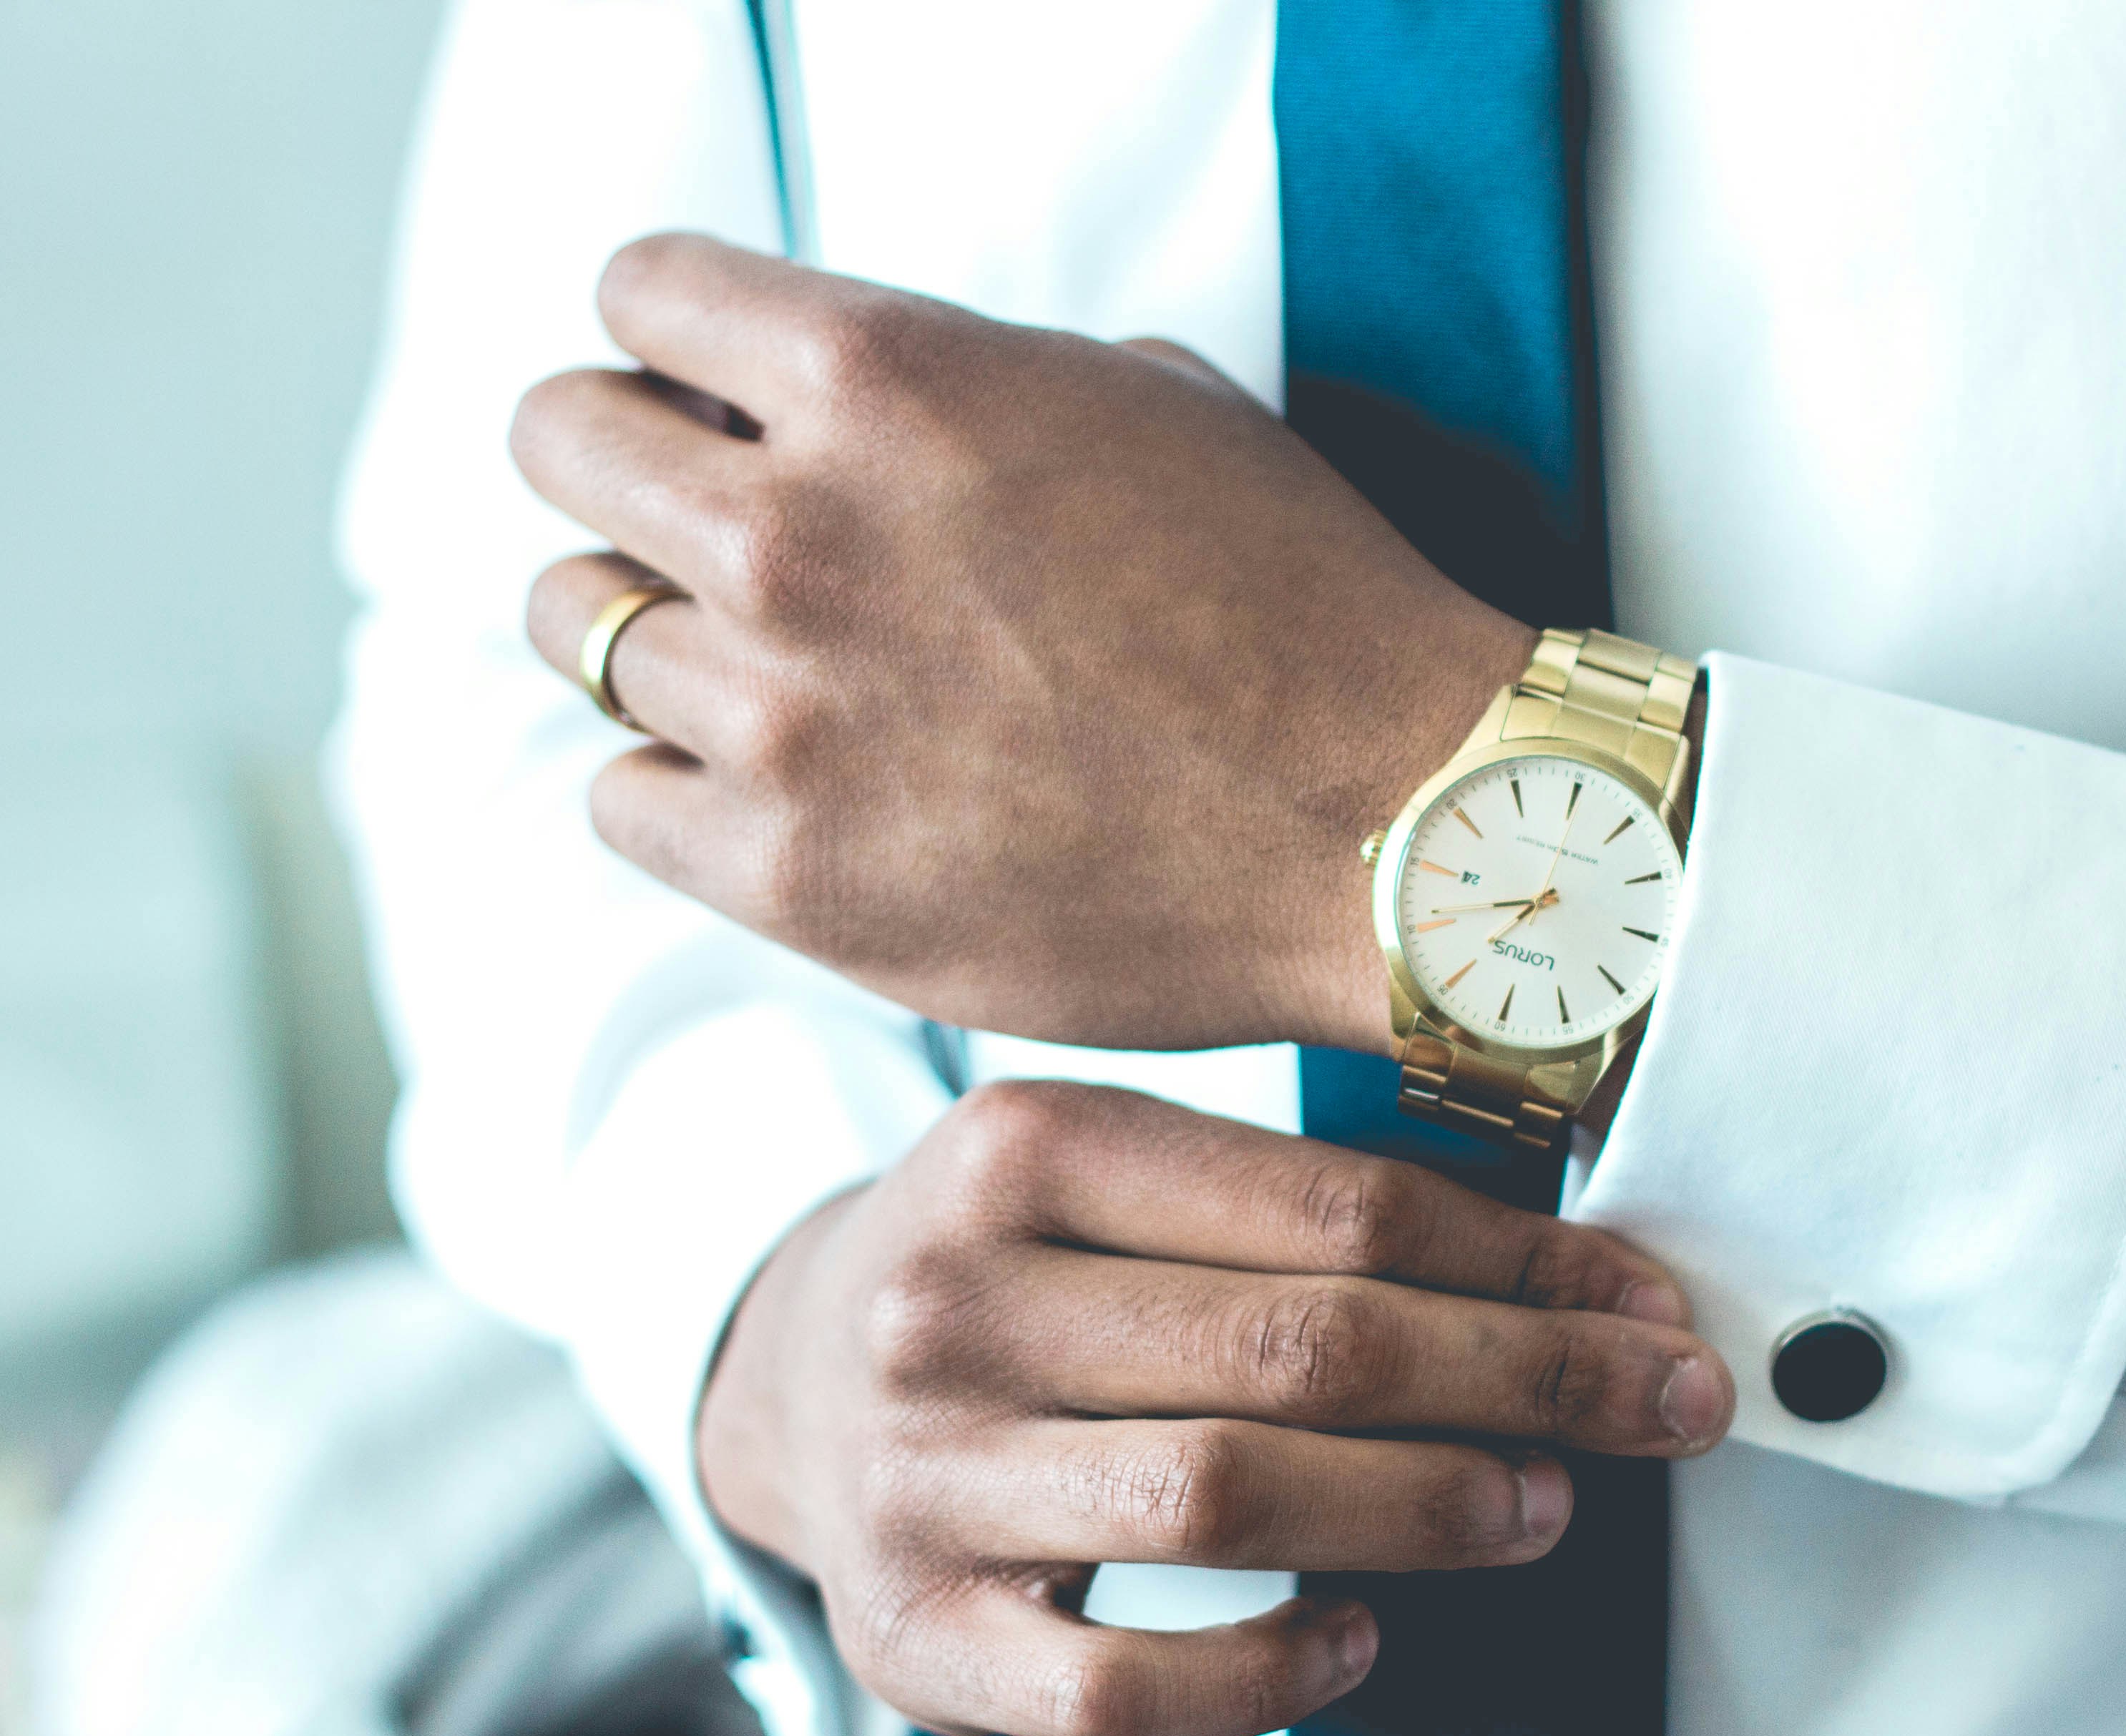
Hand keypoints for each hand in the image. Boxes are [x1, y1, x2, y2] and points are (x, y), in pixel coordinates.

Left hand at [512, 233, 1534, 1057]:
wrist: (1389, 825)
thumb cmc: (1298, 605)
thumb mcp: (1143, 400)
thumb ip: (954, 380)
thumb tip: (828, 401)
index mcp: (887, 376)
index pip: (639, 294)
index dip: (676, 341)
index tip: (710, 394)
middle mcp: (800, 530)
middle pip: (558, 442)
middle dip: (619, 466)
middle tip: (691, 522)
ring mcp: (782, 713)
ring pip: (575, 631)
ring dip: (651, 634)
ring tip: (759, 669)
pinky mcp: (788, 874)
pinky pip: (619, 799)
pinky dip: (678, 786)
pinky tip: (780, 785)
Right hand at [696, 1081, 1732, 1735]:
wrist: (786, 1377)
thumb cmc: (1016, 1270)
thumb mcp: (1113, 1179)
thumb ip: (1300, 1206)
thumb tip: (1578, 1282)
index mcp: (1023, 1146)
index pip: (1334, 1206)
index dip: (1523, 1267)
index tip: (1648, 1307)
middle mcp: (952, 1299)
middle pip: (1305, 1348)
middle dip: (1523, 1382)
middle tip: (1657, 1408)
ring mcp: (922, 1475)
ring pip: (1230, 1497)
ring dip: (1429, 1507)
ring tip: (1544, 1506)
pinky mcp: (915, 1637)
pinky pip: (1124, 1689)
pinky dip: (1270, 1672)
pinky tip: (1363, 1635)